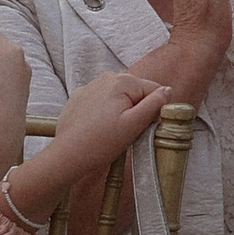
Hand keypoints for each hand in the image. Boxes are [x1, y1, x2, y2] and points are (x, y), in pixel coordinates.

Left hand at [12, 65, 170, 217]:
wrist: (66, 157)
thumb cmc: (100, 143)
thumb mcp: (135, 125)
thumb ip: (155, 104)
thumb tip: (167, 91)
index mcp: (122, 81)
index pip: (154, 90)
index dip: (153, 110)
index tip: (142, 128)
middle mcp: (105, 77)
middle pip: (136, 92)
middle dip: (136, 110)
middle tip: (125, 132)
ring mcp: (89, 86)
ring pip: (119, 97)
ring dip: (120, 111)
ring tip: (110, 132)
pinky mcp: (78, 98)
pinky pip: (101, 101)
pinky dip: (103, 112)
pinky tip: (97, 128)